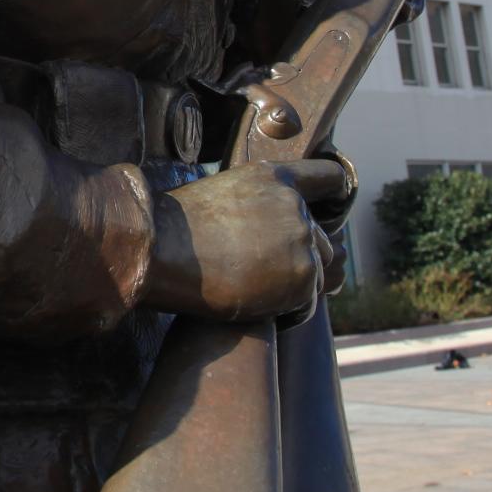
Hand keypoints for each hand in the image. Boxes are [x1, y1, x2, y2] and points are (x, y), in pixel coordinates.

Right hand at [142, 160, 349, 320]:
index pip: (330, 178)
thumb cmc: (176, 229)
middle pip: (321, 241)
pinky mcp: (302, 279)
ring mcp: (302, 241)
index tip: (331, 212)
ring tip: (249, 292)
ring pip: (315, 275)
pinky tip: (253, 307)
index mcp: (275, 178)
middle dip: (297, 260)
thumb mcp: (221, 199)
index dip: (333, 196)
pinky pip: (306, 306)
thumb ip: (258, 208)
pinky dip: (286, 313)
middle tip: (257, 274)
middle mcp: (295, 206)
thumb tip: (273, 237)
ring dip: (290, 289)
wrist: (158, 250)